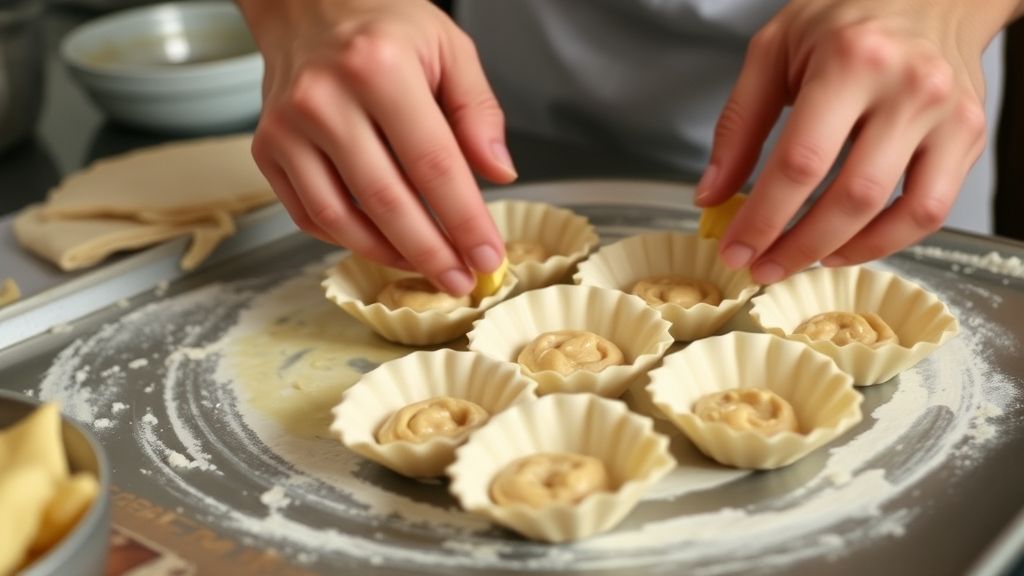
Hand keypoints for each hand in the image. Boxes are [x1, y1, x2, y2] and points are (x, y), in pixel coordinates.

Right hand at [237, 0, 516, 294]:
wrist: (307, 5)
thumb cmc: (383, 27)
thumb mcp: (449, 48)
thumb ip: (478, 111)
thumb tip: (498, 174)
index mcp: (379, 68)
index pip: (433, 164)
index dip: (465, 221)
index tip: (488, 257)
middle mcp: (325, 99)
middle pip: (386, 201)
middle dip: (431, 252)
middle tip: (461, 280)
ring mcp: (287, 128)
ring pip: (342, 219)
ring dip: (390, 255)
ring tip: (427, 268)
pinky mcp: (266, 149)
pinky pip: (310, 215)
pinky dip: (349, 240)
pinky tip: (384, 245)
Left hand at [697, 0, 1021, 283]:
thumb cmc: (846, 18)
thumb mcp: (774, 51)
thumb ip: (738, 124)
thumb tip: (713, 195)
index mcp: (851, 61)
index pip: (801, 162)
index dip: (763, 218)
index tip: (734, 248)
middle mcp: (909, 88)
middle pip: (851, 197)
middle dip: (798, 246)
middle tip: (762, 267)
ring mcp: (948, 115)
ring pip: (898, 212)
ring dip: (841, 251)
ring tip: (800, 261)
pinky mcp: (969, 136)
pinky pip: (931, 210)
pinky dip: (887, 241)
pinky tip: (846, 245)